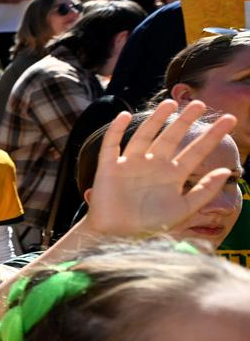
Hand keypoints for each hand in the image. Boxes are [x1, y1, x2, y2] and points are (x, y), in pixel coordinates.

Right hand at [84, 99, 235, 238]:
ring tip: (171, 103)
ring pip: (145, 135)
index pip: (196, 151)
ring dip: (156, 119)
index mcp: (172, 175)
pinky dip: (115, 131)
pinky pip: (111, 145)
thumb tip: (226, 172)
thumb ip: (204, 192)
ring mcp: (131, 164)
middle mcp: (153, 165)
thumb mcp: (183, 210)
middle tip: (200, 104)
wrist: (116, 237)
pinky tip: (123, 116)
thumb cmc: (150, 226)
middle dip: (185, 120)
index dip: (212, 135)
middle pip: (172, 137)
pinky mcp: (109, 168)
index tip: (230, 119)